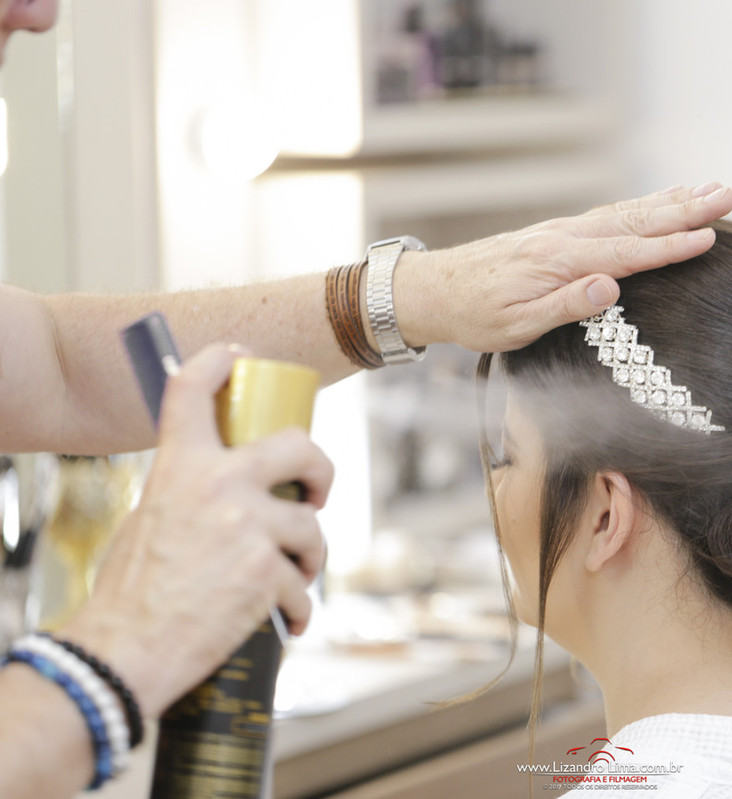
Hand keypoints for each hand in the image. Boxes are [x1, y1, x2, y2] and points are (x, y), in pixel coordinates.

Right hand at [58, 345, 333, 717]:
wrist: (125, 652)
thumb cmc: (132, 593)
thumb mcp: (150, 519)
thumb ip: (188, 492)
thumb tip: (226, 489)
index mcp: (180, 466)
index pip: (193, 390)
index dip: (218, 362)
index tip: (238, 356)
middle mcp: (218, 484)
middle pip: (299, 444)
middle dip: (320, 468)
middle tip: (318, 492)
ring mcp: (248, 525)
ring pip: (311, 525)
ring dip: (309, 556)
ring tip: (294, 578)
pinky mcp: (268, 571)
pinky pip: (303, 585)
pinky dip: (297, 607)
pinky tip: (285, 621)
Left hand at [392, 182, 731, 351]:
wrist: (436, 290)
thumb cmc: (476, 316)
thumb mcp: (515, 326)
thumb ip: (564, 305)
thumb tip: (611, 287)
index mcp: (558, 261)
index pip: (626, 253)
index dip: (669, 246)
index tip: (708, 237)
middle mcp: (566, 237)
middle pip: (635, 221)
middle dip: (684, 209)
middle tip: (728, 195)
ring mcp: (564, 231)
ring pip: (627, 212)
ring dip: (671, 201)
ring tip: (711, 190)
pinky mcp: (561, 234)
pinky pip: (612, 215)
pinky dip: (644, 205)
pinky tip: (664, 201)